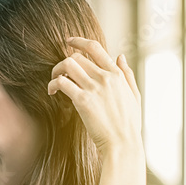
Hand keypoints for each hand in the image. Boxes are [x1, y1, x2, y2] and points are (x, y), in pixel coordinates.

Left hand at [48, 36, 141, 157]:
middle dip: (64, 62)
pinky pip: (62, 83)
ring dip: (56, 70)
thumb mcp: (134, 94)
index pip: (95, 47)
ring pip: (67, 65)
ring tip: (54, 81)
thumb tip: (120, 55)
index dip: (78, 41)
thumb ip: (127, 74)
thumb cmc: (128, 123)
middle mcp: (105, 77)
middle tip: (58, 73)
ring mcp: (93, 88)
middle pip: (76, 57)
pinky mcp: (82, 100)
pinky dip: (53, 84)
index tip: (69, 41)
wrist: (123, 143)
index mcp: (117, 74)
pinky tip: (52, 92)